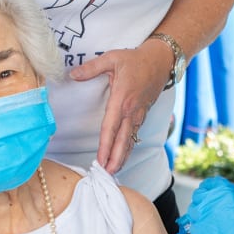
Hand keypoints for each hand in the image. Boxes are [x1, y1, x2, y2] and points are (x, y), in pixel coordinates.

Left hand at [69, 42, 169, 173]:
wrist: (161, 60)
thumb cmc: (135, 59)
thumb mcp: (111, 58)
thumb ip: (91, 68)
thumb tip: (72, 75)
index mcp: (122, 99)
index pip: (111, 127)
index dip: (105, 145)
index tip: (100, 160)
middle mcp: (131, 111)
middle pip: (122, 140)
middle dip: (115, 159)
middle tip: (107, 174)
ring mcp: (139, 114)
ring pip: (130, 140)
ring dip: (122, 157)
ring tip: (113, 171)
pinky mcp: (142, 114)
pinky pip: (134, 135)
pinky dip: (128, 148)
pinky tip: (122, 157)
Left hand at [176, 157, 233, 233]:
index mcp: (220, 191)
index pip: (209, 183)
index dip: (217, 189)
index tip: (224, 196)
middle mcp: (207, 203)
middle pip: (200, 196)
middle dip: (209, 199)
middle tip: (222, 208)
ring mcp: (202, 220)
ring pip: (194, 211)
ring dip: (203, 213)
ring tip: (218, 220)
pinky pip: (195, 228)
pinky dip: (202, 228)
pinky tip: (215, 231)